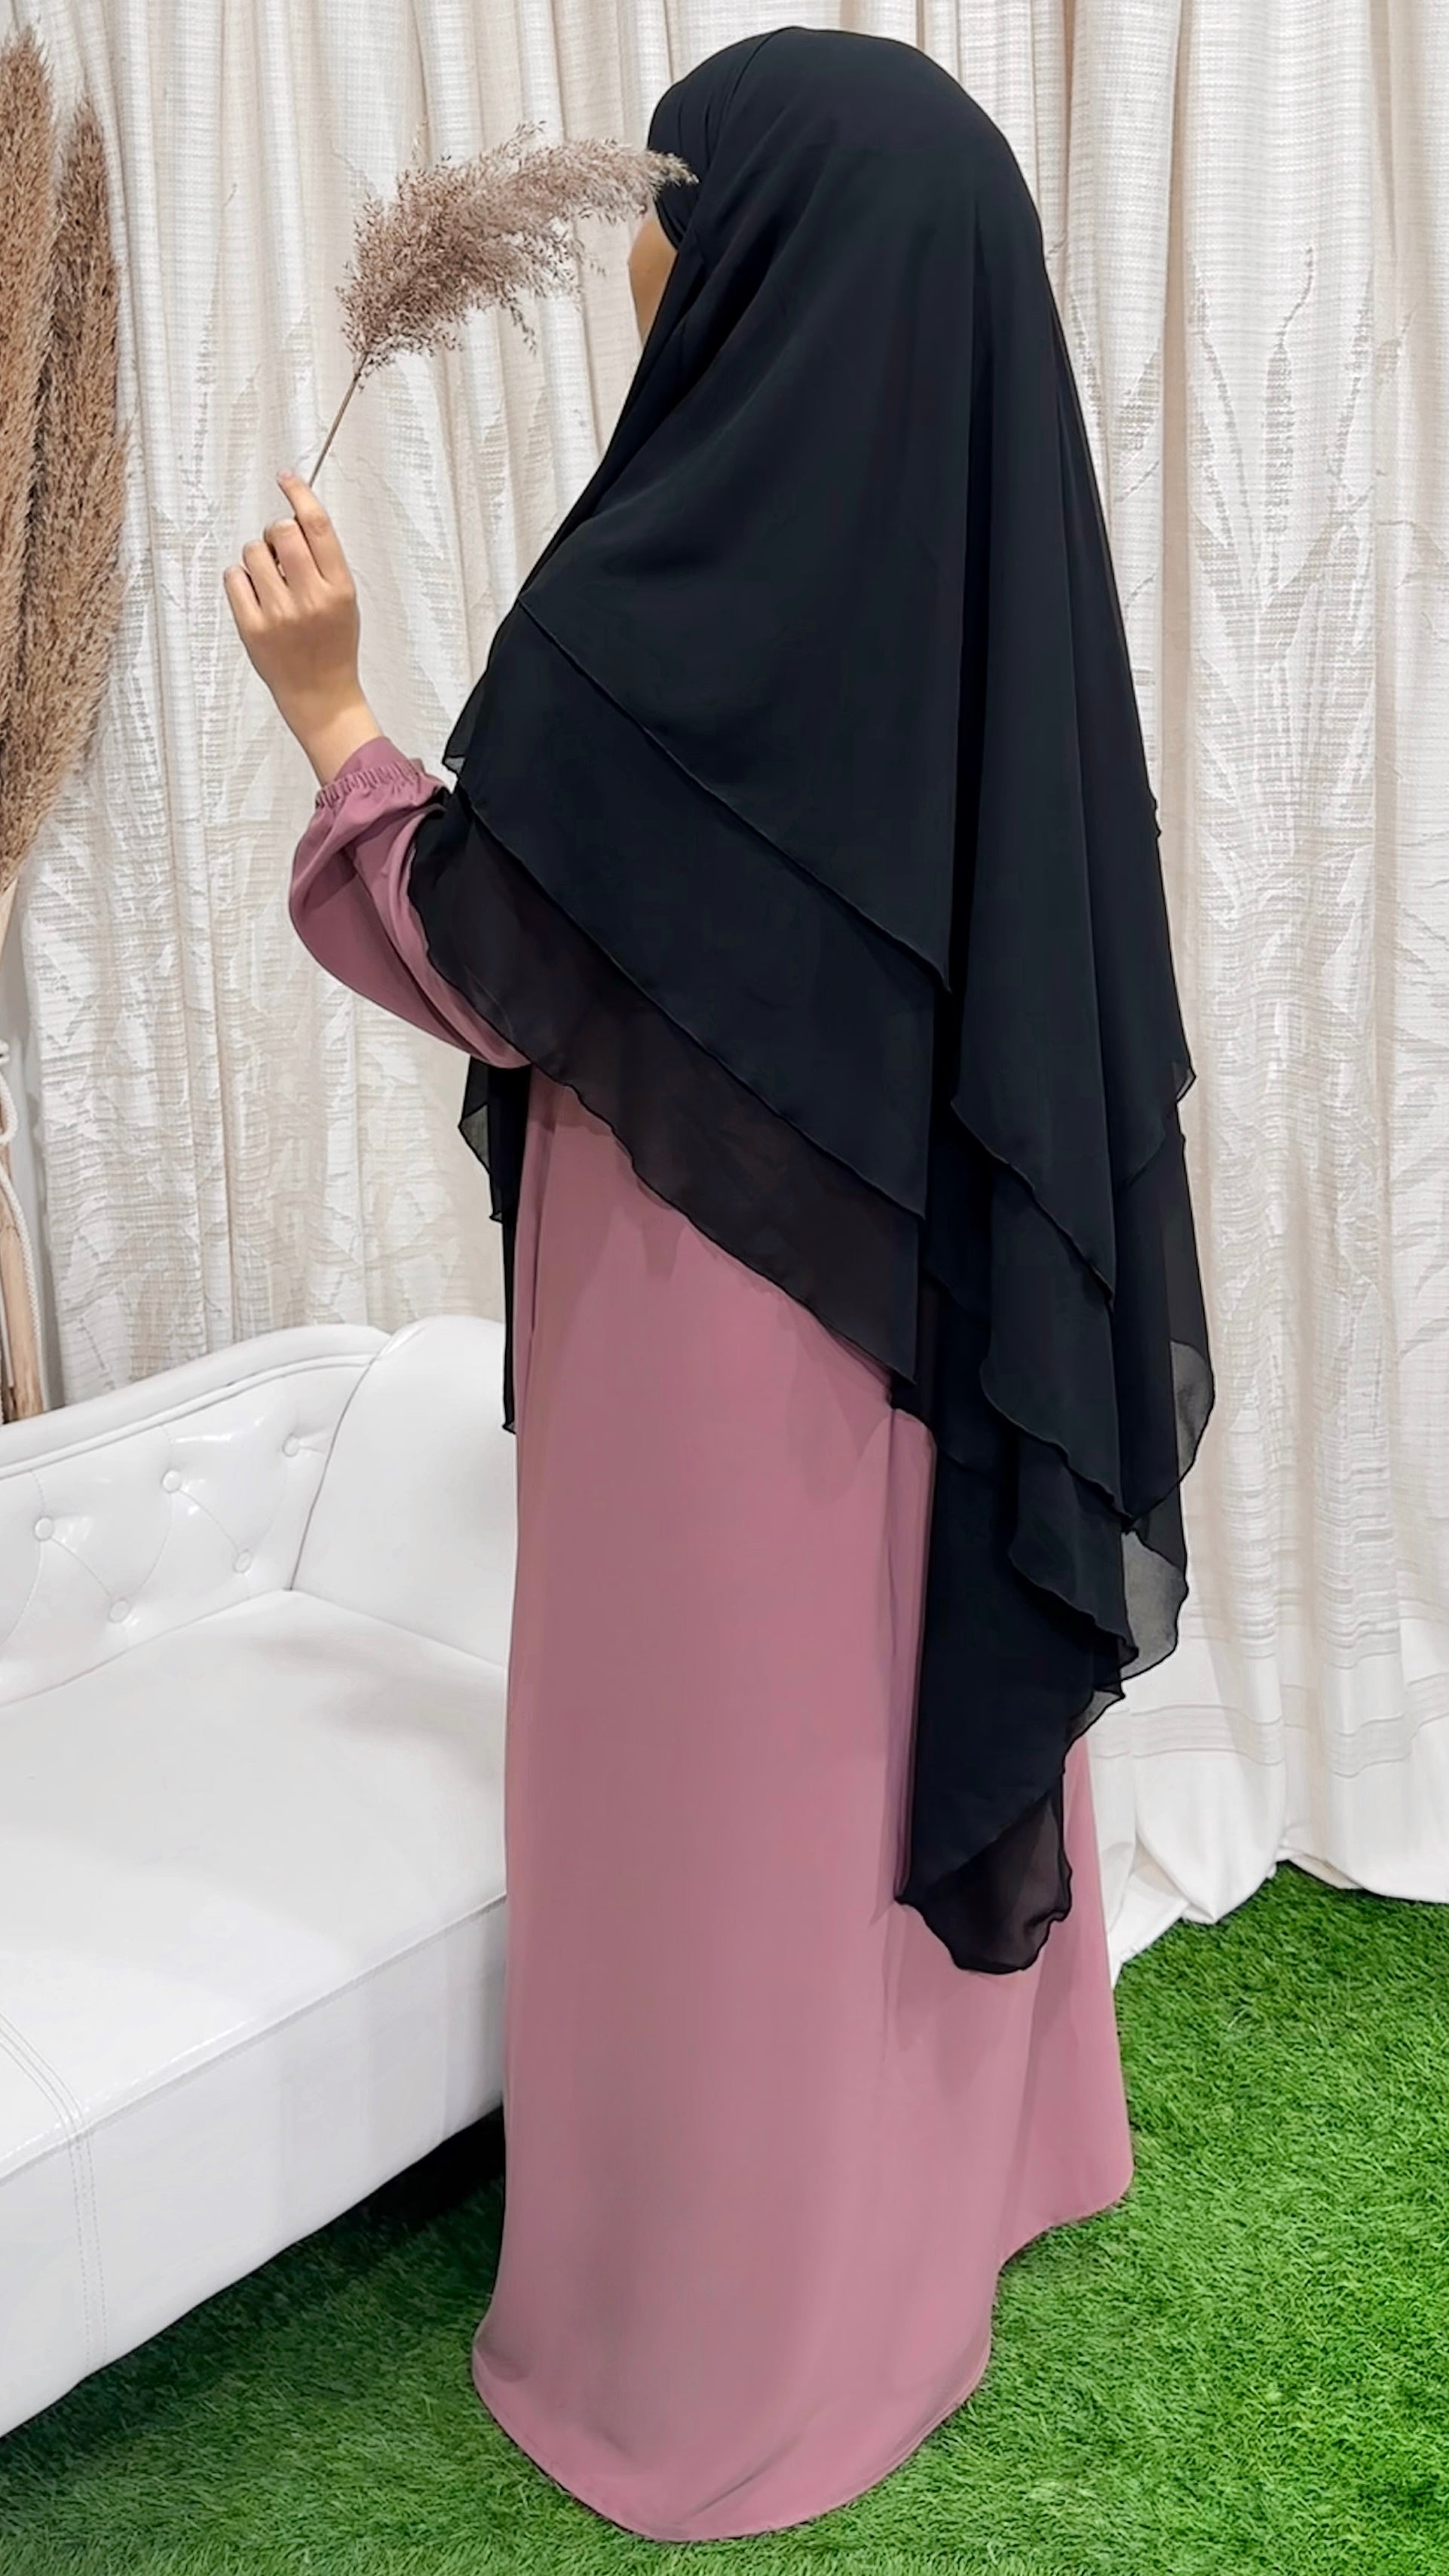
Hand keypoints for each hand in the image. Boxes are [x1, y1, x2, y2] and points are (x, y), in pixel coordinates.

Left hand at [223, 471, 380, 782]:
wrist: (320, 696)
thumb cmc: (332, 645)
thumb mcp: (343, 601)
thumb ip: (323, 562)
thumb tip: (293, 516)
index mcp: (339, 588)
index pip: (317, 526)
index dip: (299, 494)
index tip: (286, 479)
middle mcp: (310, 598)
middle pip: (281, 531)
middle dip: (277, 534)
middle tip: (281, 554)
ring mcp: (279, 614)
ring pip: (253, 552)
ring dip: (258, 559)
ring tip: (269, 583)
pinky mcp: (253, 628)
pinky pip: (234, 578)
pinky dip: (240, 581)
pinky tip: (255, 597)